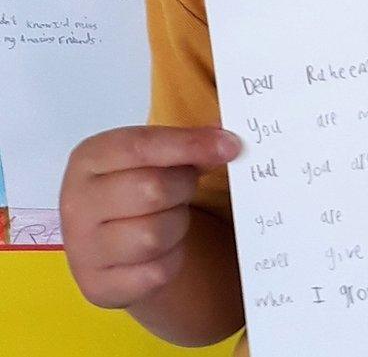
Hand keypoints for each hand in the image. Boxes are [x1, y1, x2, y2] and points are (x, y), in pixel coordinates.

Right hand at [60, 125, 241, 308]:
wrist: (113, 243)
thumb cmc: (138, 185)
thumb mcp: (154, 155)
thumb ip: (187, 144)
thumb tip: (227, 141)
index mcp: (88, 158)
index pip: (141, 146)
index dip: (189, 145)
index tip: (230, 146)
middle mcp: (76, 204)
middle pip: (152, 190)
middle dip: (183, 187)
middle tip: (186, 187)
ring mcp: (83, 250)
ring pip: (155, 235)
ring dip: (178, 224)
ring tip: (170, 216)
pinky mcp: (98, 288)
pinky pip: (157, 272)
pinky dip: (172, 258)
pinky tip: (163, 248)